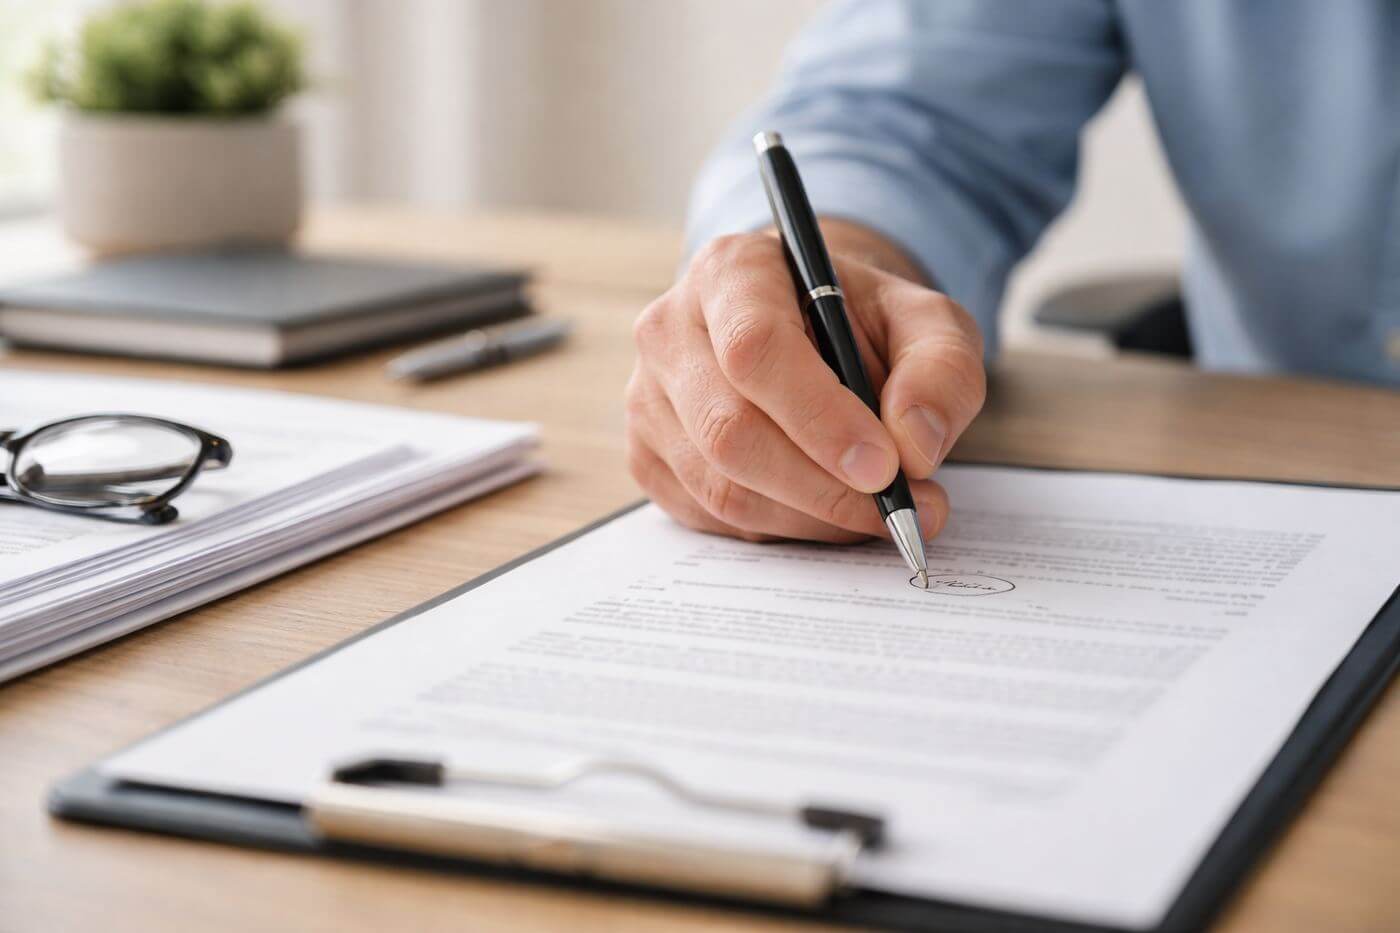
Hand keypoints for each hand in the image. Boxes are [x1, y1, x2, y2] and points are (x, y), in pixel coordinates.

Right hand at [625, 223, 985, 543]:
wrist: (808, 330)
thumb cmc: (862, 323)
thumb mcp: (926, 322)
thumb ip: (941, 371)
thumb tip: (914, 448)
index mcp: (731, 272)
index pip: (755, 349)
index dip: (819, 417)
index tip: (884, 466)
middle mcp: (670, 331)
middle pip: (729, 431)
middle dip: (823, 488)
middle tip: (900, 508)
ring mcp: (647, 398)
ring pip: (721, 488)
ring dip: (812, 518)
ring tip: (880, 511)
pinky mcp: (647, 457)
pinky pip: (711, 519)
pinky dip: (782, 530)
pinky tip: (826, 509)